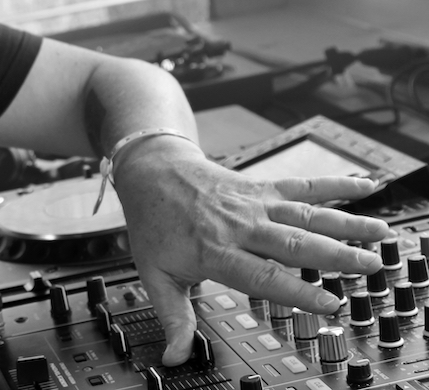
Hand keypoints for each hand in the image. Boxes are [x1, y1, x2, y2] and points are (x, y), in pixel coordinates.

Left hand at [111, 138, 393, 365]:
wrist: (150, 172)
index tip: (328, 304)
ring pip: (305, 214)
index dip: (296, 290)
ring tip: (380, 234)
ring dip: (345, 223)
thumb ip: (174, 317)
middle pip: (293, 242)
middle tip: (368, 268)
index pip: (261, 274)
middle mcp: (239, 225)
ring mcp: (254, 204)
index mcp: (214, 250)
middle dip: (334, 255)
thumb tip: (175, 358)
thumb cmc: (153, 224)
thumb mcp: (155, 274)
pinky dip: (335, 185)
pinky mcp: (262, 188)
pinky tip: (366, 186)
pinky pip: (302, 186)